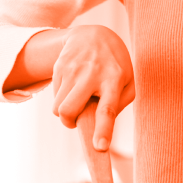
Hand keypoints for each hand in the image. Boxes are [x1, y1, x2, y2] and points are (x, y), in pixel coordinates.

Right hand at [49, 25, 134, 150]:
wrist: (93, 35)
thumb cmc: (115, 65)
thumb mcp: (128, 81)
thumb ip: (120, 103)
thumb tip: (100, 124)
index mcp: (115, 80)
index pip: (107, 109)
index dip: (103, 130)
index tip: (99, 148)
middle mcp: (92, 74)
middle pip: (68, 110)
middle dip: (68, 123)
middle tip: (75, 121)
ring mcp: (73, 70)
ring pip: (57, 107)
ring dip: (65, 111)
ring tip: (77, 98)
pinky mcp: (59, 67)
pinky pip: (53, 96)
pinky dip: (61, 97)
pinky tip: (73, 84)